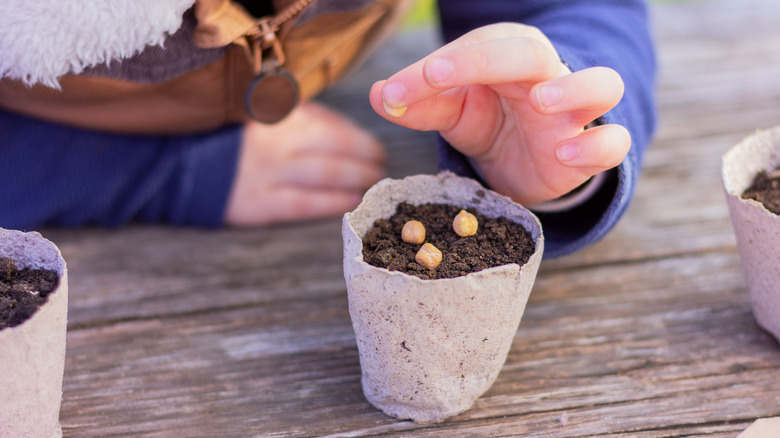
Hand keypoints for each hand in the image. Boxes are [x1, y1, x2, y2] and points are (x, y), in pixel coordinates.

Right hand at [225, 102, 385, 224]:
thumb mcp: (253, 115)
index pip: (327, 122)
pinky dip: (333, 201)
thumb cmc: (219, 141)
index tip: (372, 144)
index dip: (356, 135)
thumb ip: (292, 116)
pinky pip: (305, 202)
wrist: (172, 169)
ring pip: (326, 172)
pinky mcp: (258, 201)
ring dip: (358, 176)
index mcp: (273, 113)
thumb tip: (339, 127)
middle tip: (382, 163)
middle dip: (365, 154)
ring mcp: (266, 170)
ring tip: (376, 181)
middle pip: (334, 144)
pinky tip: (354, 201)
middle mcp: (274, 138)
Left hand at [368, 23, 628, 205]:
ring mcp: (575, 112)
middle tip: (439, 76)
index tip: (396, 91)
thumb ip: (417, 103)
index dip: (437, 67)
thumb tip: (378, 95)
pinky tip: (565, 152)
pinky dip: (596, 145)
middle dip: (487, 60)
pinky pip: (613, 142)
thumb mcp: (450, 112)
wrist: (522, 160)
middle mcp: (547, 75)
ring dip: (574, 87)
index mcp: (507, 55)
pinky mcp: (590, 149)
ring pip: (602, 84)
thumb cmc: (488, 120)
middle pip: (532, 53)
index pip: (476, 49)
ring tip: (541, 101)